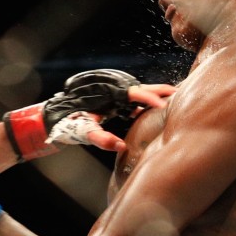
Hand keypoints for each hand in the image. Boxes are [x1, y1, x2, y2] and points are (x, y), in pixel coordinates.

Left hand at [5, 70, 175, 159]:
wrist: (52, 116)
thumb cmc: (65, 123)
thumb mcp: (81, 131)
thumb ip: (100, 138)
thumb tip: (120, 147)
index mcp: (108, 93)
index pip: (135, 93)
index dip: (151, 97)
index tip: (165, 104)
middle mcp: (112, 89)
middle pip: (142, 87)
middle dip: (162, 91)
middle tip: (183, 93)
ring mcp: (113, 94)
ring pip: (140, 91)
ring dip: (158, 94)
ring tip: (179, 98)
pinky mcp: (112, 100)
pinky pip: (134, 98)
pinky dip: (148, 101)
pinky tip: (159, 109)